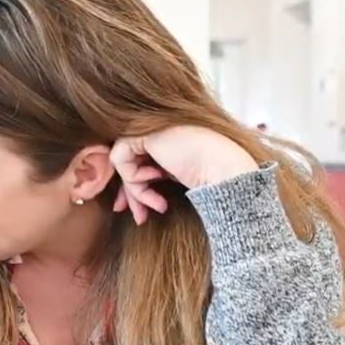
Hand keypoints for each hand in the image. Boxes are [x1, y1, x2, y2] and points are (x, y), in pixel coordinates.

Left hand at [110, 126, 257, 224]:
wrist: (225, 171)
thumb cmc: (210, 179)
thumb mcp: (173, 179)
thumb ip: (148, 182)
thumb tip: (119, 204)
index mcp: (168, 138)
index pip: (138, 161)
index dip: (134, 188)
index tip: (140, 212)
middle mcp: (158, 131)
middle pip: (129, 163)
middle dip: (132, 194)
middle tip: (140, 217)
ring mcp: (151, 128)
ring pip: (124, 163)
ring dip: (137, 190)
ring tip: (157, 204)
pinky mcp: (144, 131)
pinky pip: (119, 157)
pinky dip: (132, 176)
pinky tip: (155, 179)